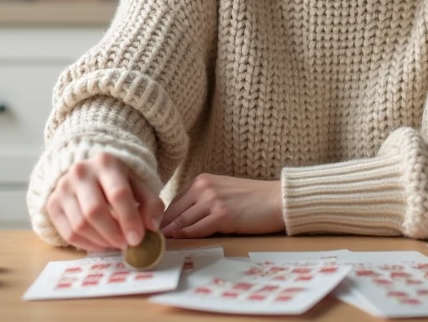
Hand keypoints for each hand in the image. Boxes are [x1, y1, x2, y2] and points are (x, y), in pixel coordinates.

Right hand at [45, 152, 163, 251]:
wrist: (88, 173)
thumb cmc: (118, 181)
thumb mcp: (138, 184)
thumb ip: (151, 204)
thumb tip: (152, 227)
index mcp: (106, 163)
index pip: (118, 194)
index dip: (129, 219)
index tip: (137, 239)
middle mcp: (80, 172)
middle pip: (94, 211)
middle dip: (113, 233)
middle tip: (126, 245)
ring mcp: (63, 188)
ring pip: (80, 224)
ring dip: (101, 241)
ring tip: (115, 243)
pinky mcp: (52, 204)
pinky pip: (68, 233)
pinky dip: (87, 245)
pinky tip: (101, 243)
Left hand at [161, 174, 283, 237]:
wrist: (277, 199)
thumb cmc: (252, 198)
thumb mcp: (222, 192)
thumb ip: (201, 201)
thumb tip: (179, 220)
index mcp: (202, 180)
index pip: (174, 202)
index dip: (163, 219)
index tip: (154, 232)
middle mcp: (204, 187)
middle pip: (173, 212)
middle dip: (161, 228)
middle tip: (151, 242)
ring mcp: (212, 201)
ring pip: (182, 222)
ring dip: (170, 235)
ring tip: (158, 246)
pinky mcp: (222, 216)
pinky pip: (196, 230)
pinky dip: (185, 237)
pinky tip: (177, 243)